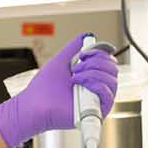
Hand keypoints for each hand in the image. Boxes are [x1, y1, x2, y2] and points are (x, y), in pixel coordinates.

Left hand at [0, 35, 117, 147]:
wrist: (34, 104)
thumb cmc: (44, 88)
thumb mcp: (61, 61)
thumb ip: (74, 47)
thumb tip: (86, 35)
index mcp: (91, 77)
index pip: (108, 62)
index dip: (100, 53)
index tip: (84, 52)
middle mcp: (97, 89)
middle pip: (113, 69)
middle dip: (95, 62)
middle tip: (76, 66)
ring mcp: (97, 100)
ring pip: (111, 80)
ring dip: (92, 73)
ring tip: (74, 76)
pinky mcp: (97, 112)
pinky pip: (107, 94)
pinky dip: (94, 84)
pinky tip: (78, 84)